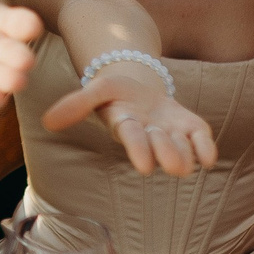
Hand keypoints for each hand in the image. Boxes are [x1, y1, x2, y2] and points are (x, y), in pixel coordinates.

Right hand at [39, 61, 218, 175]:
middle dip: (165, 148)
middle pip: (161, 151)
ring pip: (183, 153)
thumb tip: (47, 122)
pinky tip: (206, 157)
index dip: (139, 151)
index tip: (144, 166)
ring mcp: (172, 135)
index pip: (132, 141)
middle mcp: (150, 138)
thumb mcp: (95, 90)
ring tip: (175, 136)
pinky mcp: (190, 129)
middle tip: (160, 135)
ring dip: (183, 150)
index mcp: (126, 128)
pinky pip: (203, 145)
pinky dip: (206, 151)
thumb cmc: (115, 92)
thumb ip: (74, 105)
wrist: (139, 87)